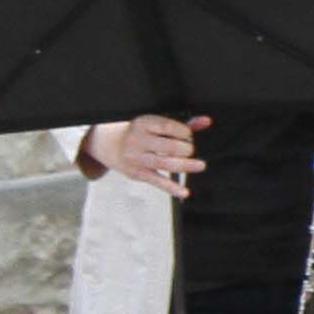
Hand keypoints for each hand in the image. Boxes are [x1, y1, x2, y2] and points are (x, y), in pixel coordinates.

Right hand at [87, 114, 207, 194]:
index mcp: (143, 123)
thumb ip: (181, 123)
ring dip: (186, 166)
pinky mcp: (136, 173)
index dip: (184, 132)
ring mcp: (136, 158)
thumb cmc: (138, 131)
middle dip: (186, 149)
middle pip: (169, 147)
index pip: (168, 127)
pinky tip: (184, 192)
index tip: (189, 135)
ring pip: (165, 164)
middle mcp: (138, 140)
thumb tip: (207, 121)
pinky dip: (172, 188)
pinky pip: (157, 181)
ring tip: (200, 165)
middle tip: (190, 150)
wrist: (106, 143)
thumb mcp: (154, 123)